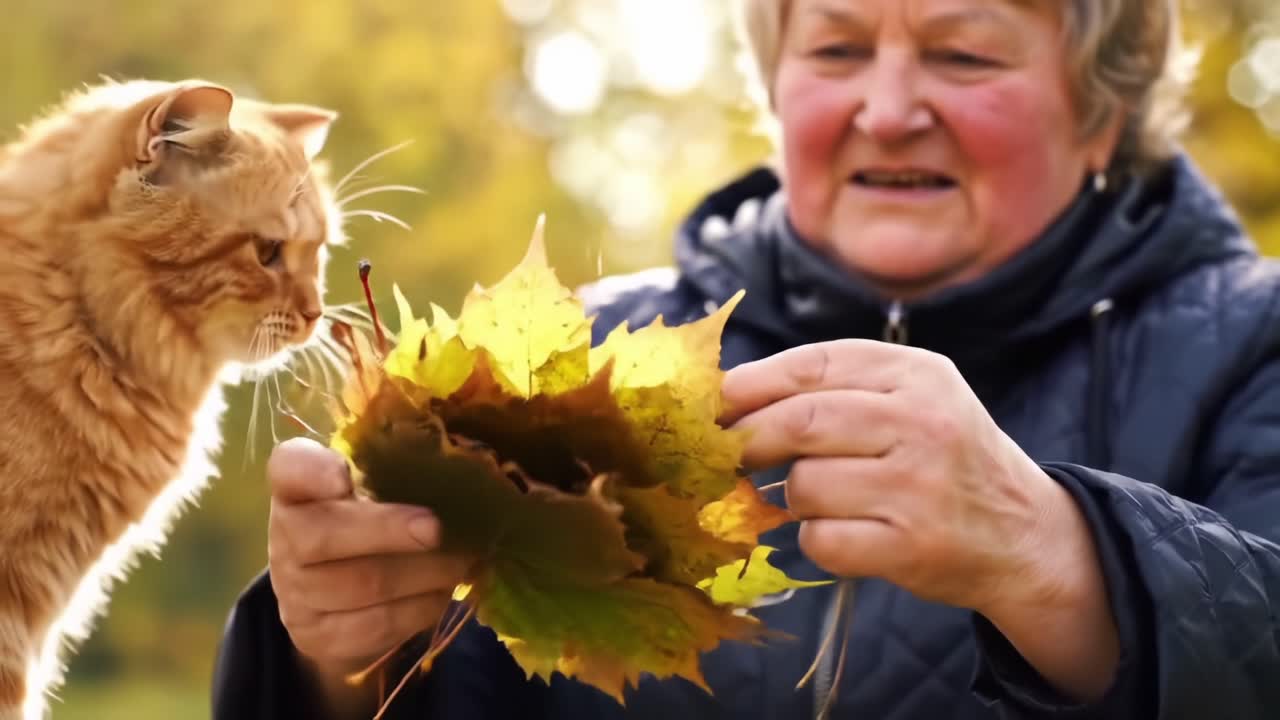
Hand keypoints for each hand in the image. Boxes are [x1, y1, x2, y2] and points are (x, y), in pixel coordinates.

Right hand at [267, 438, 471, 711]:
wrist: (331, 599)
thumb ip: (390, 472)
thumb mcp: (366, 488)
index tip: (344, 475)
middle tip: (437, 528)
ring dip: (422, 572)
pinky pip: (377, 624)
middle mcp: (283, 539)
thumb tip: (454, 471)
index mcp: (296, 489)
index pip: (289, 469)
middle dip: (387, 530)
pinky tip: (444, 593)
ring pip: (361, 584)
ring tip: (461, 561)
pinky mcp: (320, 636)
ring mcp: (296, 594)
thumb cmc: (362, 523)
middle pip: (323, 536)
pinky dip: (420, 607)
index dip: (312, 472)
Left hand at [721, 340, 1119, 699]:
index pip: (814, 364)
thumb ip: (834, 387)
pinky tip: (849, 534)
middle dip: (749, 439)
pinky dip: (818, 540)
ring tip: (828, 498)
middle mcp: (923, 423)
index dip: (751, 384)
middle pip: (801, 421)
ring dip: (795, 497)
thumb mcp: (911, 398)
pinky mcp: (910, 547)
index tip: (712, 403)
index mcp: (918, 374)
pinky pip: (821, 539)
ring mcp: (919, 487)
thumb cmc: (945, 457)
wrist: (1023, 534)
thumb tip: (727, 395)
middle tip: (726, 454)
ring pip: (804, 485)